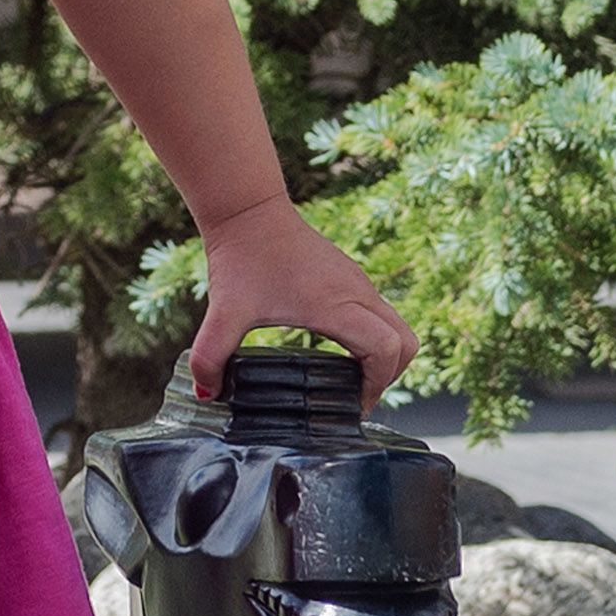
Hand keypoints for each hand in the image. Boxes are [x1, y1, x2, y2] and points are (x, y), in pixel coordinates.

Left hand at [183, 196, 409, 399]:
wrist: (248, 210)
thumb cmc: (241, 257)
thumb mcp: (224, 310)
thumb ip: (210, 354)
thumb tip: (208, 393)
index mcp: (336, 304)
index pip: (387, 349)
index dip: (377, 385)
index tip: (351, 405)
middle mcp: (357, 291)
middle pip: (406, 342)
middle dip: (389, 376)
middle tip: (355, 396)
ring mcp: (358, 281)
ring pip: (396, 327)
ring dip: (382, 357)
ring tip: (346, 381)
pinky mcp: (350, 276)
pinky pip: (379, 314)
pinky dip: (371, 338)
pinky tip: (334, 351)